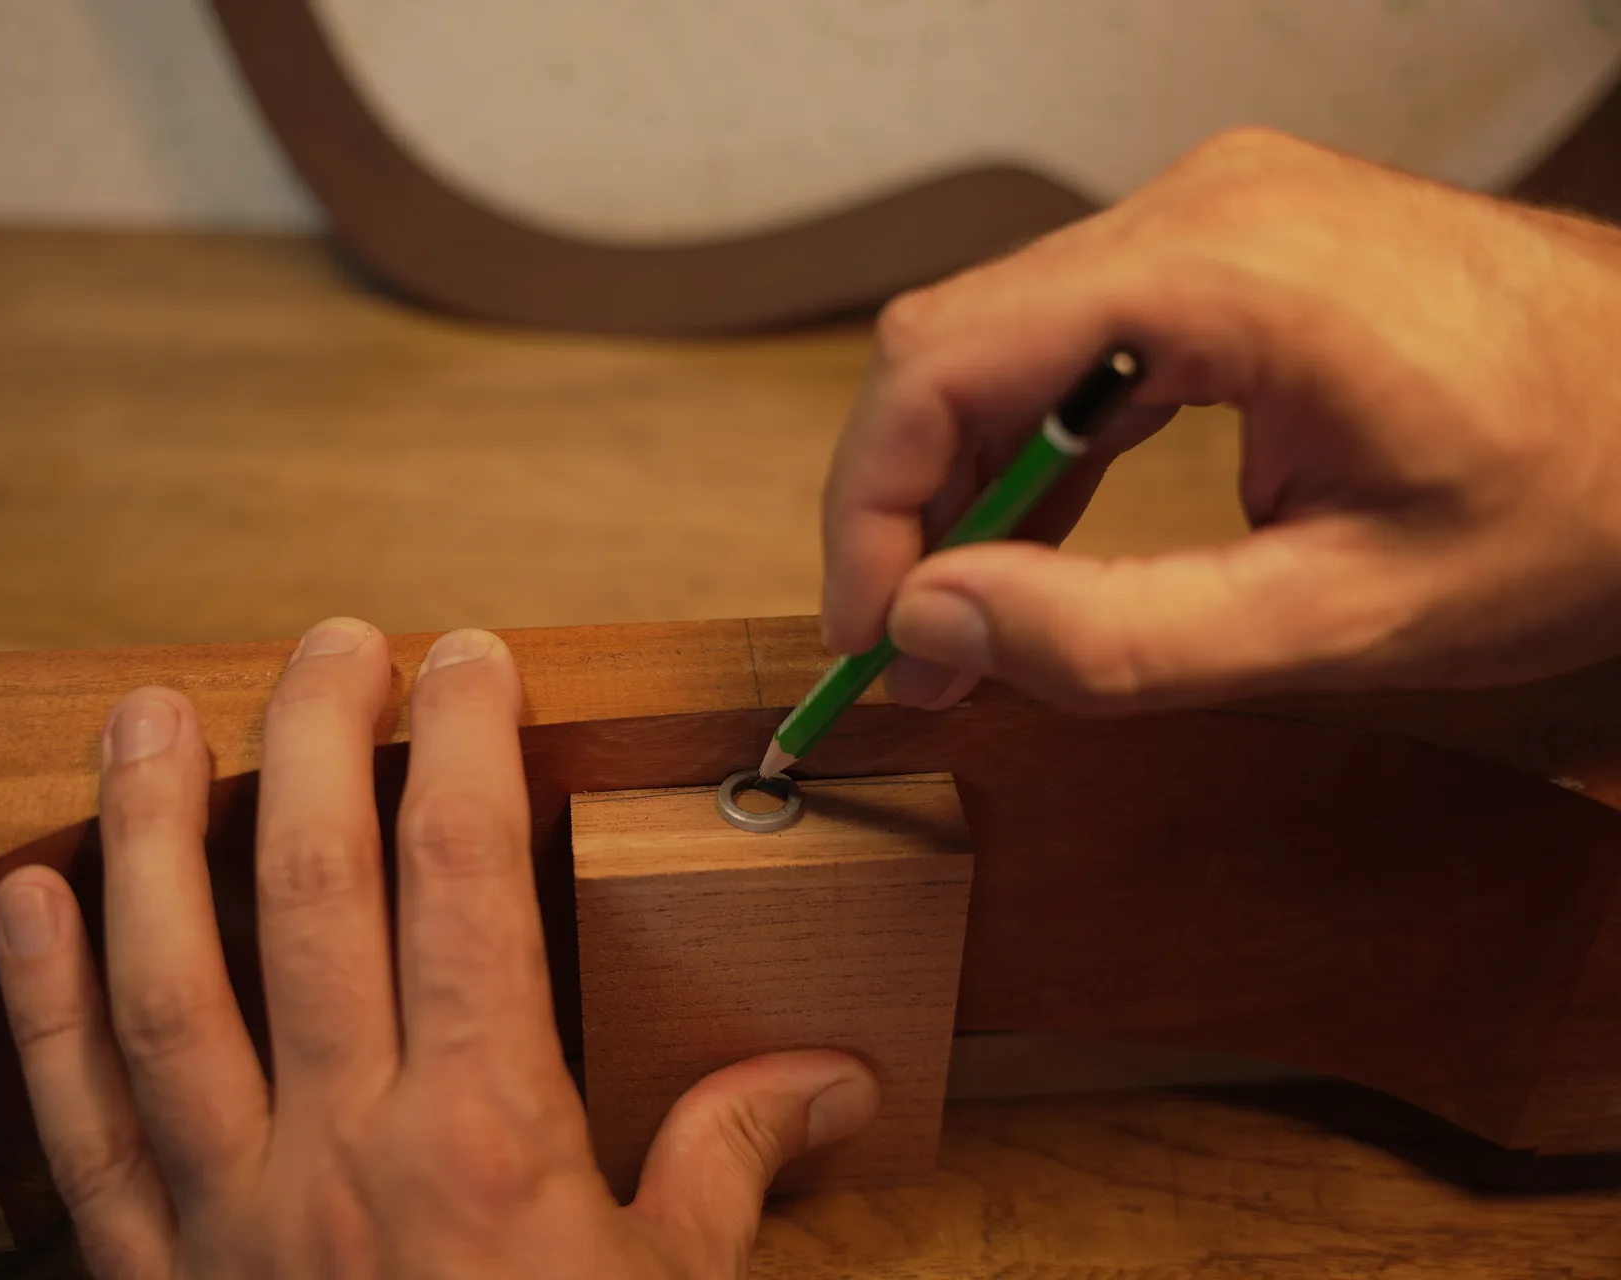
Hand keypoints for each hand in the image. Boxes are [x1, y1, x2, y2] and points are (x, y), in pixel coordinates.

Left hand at [0, 620, 877, 1277]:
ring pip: (163, 983)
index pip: (468, 886)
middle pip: (311, 895)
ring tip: (137, 711)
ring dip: (145, 833)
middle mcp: (337, 1150)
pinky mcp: (144, 1273)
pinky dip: (40, 1008)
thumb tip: (833, 1080)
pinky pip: (73, 1123)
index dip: (465, 751)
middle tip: (334, 642)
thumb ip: (732, 1170)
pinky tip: (24, 902)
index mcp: (482, 1138)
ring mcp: (221, 1211)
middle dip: (319, 742)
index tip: (469, 660)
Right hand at [822, 127, 1620, 712]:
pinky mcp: (1227, 239)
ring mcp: (1212, 208)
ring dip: (964, 479)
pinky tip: (1040, 533)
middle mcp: (1197, 203)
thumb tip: (936, 627)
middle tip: (916, 653)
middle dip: (906, 506)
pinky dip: (1033, 438)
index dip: (870, 512)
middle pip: (950, 344)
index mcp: (1220, 270)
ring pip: (996, 335)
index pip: (940, 364)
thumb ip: (1121, 634)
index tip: (875, 640)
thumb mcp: (1346, 612)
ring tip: (973, 614)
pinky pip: (1070, 330)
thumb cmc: (1574, 495)